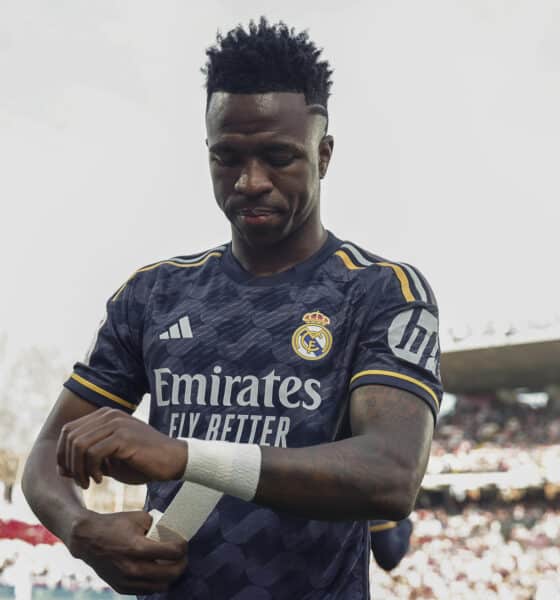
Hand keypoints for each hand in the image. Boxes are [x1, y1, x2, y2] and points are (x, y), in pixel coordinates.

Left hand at [56, 407, 187, 487]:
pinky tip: (101, 480)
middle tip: (81, 481)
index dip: (63, 454)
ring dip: (79, 468)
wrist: (173, 461)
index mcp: (106, 415)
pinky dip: (91, 470)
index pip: (69, 430)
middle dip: (68, 463)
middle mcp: (109, 415)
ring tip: (90, 482)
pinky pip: (93, 453)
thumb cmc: (143, 462)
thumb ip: (89, 459)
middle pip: (70, 436)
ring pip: (79, 444)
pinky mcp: (124, 437)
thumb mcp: (111, 460)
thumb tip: (62, 468)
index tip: (70, 474)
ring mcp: (117, 424)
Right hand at [69, 510, 187, 594]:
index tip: (184, 543)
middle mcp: (132, 568)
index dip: (183, 547)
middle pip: (170, 574)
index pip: (172, 553)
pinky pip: (147, 590)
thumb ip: (157, 525)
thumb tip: (172, 532)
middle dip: (182, 564)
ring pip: (161, 586)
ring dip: (171, 576)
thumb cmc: (114, 525)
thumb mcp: (138, 517)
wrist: (88, 540)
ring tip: (173, 565)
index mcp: (137, 548)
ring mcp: (126, 581)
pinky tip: (159, 571)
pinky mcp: (122, 588)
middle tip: (183, 556)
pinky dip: (157, 582)